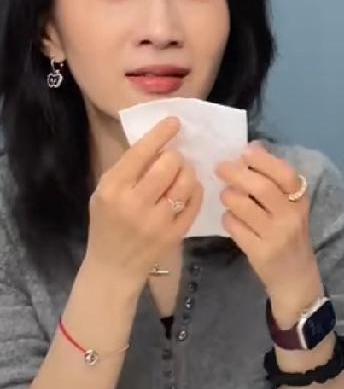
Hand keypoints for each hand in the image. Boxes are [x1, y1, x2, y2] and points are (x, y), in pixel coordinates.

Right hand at [85, 116, 202, 292]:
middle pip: (169, 164)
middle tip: (173, 161)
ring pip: (186, 182)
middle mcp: (134, 203)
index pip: (141, 152)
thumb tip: (158, 142)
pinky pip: (195, 203)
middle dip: (175, 157)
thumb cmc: (106, 224)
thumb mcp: (104, 193)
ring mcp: (157, 221)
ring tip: (181, 175)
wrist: (113, 266)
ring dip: (188, 173)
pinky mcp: (174, 234)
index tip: (175, 122)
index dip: (161, 134)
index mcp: (113, 188)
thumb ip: (127, 170)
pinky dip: (195, 191)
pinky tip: (188, 190)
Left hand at [216, 143, 320, 319]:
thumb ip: (275, 181)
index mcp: (301, 202)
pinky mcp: (259, 252)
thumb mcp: (291, 209)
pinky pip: (234, 227)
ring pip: (243, 206)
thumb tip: (252, 148)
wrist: (295, 278)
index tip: (245, 152)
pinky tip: (230, 219)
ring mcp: (275, 236)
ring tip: (226, 195)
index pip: (285, 174)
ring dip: (229, 196)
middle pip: (261, 188)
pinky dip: (227, 218)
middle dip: (237, 173)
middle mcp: (291, 218)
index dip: (264, 160)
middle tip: (221, 167)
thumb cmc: (290, 237)